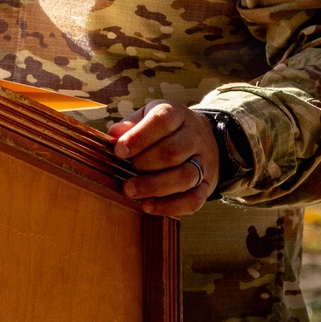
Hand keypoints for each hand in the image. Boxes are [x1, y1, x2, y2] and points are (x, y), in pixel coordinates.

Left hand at [108, 100, 218, 216]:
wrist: (205, 138)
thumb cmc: (166, 129)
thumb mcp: (148, 116)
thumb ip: (131, 125)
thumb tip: (114, 135)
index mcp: (177, 115)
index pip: (161, 122)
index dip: (139, 137)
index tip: (119, 151)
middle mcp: (194, 136)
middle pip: (172, 151)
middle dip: (145, 164)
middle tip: (124, 171)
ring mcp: (203, 161)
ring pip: (184, 176)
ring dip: (155, 186)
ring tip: (131, 191)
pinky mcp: (207, 184)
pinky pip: (193, 199)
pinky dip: (170, 206)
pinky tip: (148, 206)